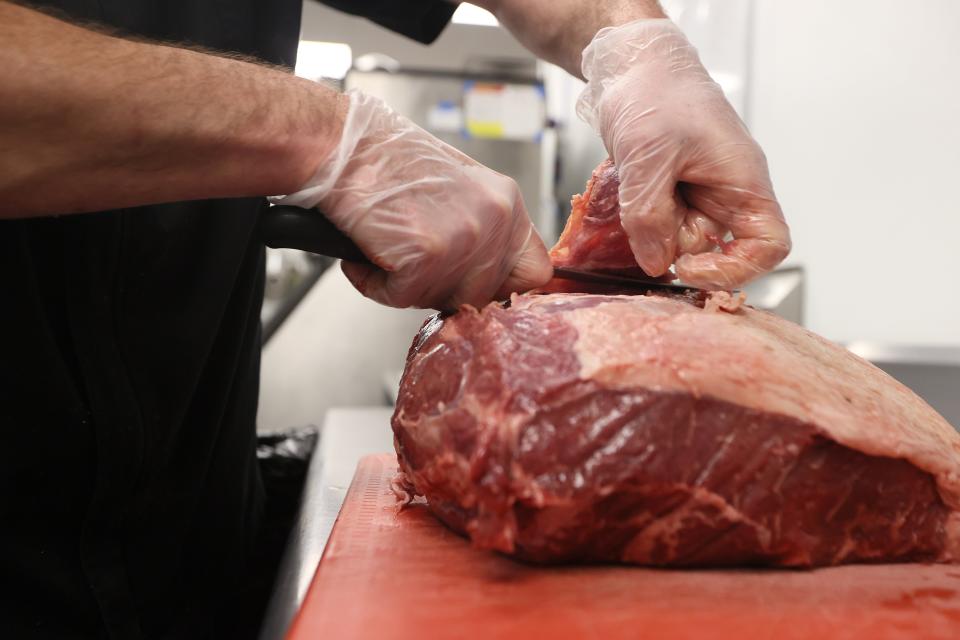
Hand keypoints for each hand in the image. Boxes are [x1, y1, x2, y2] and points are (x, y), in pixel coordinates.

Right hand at [271, 90, 551, 309]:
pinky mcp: (427, 255)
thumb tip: (492, 278)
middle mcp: (496, 220)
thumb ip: (486, 231)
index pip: (534, 273)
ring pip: (441, 300)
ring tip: (387, 250)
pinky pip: (400, 297)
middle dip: (444, 287)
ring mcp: (464, 239)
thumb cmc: (389, 164)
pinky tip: (366, 252)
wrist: (344, 144)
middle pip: (483, 296)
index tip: (475, 287)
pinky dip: (374, 283)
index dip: (502, 287)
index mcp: (508, 203)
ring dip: (407, 286)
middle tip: (410, 258)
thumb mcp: (461, 191)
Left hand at [577, 19, 790, 288]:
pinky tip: (628, 194)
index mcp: (743, 181)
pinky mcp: (670, 196)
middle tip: (646, 219)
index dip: (735, 268)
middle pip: (716, 251)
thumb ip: (650, 214)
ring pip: (680, 242)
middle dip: (677, 246)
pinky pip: (658, 227)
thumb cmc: (656, 92)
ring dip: (652, 231)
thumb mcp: (649, 155)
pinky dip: (639, 223)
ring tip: (636, 189)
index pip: (768, 245)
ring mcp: (698, 196)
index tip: (688, 266)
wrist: (630, 69)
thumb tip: (656, 263)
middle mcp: (726, 194)